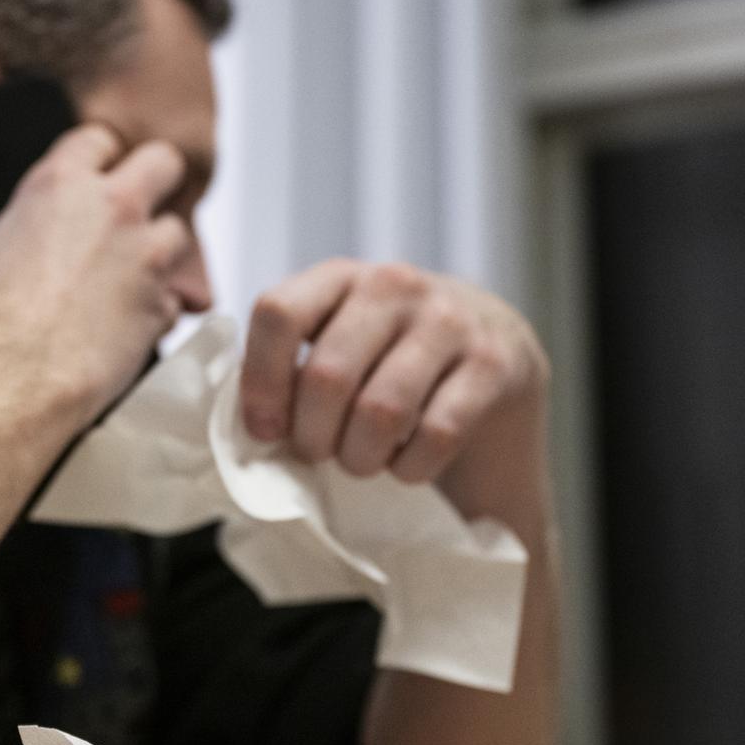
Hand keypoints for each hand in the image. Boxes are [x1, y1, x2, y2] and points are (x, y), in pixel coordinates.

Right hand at [0, 124, 205, 418]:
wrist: (13, 379)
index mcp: (58, 186)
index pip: (97, 139)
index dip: (100, 158)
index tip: (95, 178)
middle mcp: (111, 208)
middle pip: (163, 162)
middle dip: (157, 182)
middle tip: (139, 208)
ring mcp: (144, 254)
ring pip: (179, 233)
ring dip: (161, 254)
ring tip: (133, 279)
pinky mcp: (161, 304)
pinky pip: (172, 300)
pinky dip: (156, 312)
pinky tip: (131, 328)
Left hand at [239, 260, 548, 486]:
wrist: (495, 366)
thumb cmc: (391, 368)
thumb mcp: (338, 347)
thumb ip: (290, 368)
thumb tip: (248, 424)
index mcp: (339, 278)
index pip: (279, 314)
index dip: (261, 381)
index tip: (265, 430)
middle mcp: (395, 284)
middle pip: (327, 374)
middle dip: (313, 436)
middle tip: (320, 454)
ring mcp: (450, 319)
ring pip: (381, 410)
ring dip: (361, 457)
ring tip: (361, 462)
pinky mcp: (496, 363)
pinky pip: (436, 433)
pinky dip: (412, 467)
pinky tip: (408, 464)